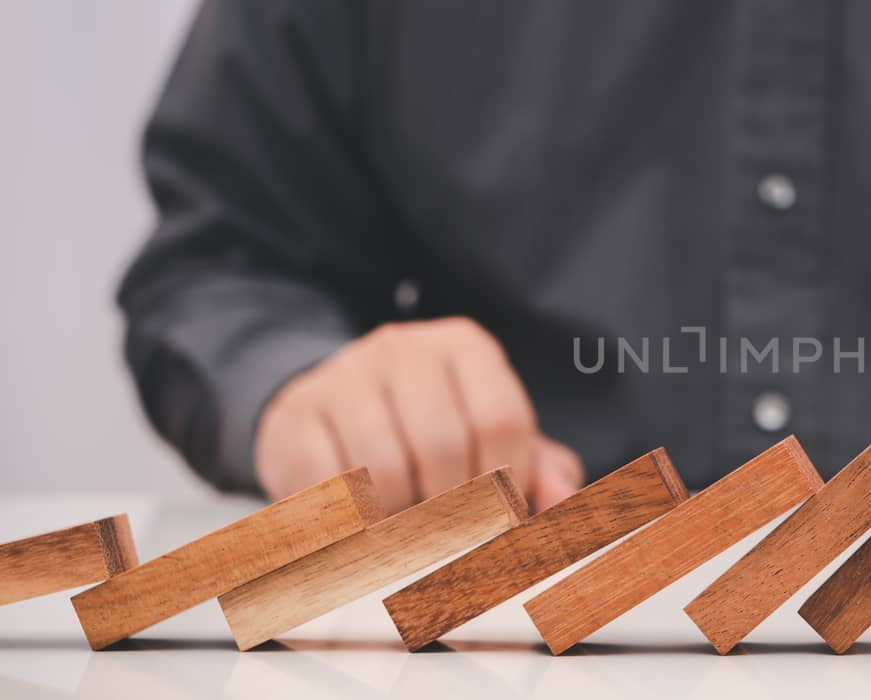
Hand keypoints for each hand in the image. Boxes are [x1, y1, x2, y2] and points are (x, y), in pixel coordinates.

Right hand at [254, 317, 583, 513]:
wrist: (332, 415)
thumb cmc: (429, 435)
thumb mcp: (492, 442)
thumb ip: (542, 470)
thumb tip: (562, 500)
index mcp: (465, 347)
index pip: (501, 419)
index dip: (505, 481)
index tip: (497, 514)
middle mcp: (404, 348)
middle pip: (445, 443)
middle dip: (453, 505)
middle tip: (449, 530)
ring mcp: (343, 376)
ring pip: (387, 467)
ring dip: (402, 517)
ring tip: (406, 524)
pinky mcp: (295, 416)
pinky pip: (331, 483)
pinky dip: (354, 520)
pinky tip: (364, 521)